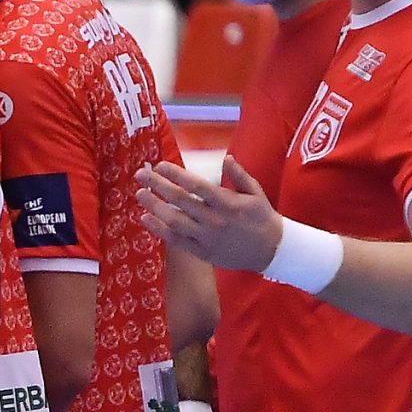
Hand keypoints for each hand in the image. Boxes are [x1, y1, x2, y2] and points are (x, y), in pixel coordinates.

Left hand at [136, 158, 282, 273]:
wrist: (271, 250)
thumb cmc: (262, 217)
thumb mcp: (255, 192)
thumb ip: (239, 175)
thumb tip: (226, 158)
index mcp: (228, 203)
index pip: (197, 186)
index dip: (177, 175)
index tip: (160, 165)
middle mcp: (214, 220)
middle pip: (180, 201)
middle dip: (158, 186)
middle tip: (141, 174)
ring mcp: (206, 238)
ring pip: (174, 221)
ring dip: (154, 207)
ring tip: (140, 194)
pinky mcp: (202, 252)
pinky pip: (176, 240)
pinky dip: (159, 229)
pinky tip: (146, 218)